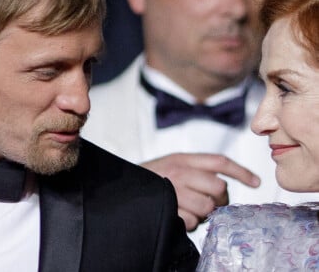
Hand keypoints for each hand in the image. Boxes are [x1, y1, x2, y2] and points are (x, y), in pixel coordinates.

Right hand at [141, 153, 260, 231]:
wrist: (124, 187)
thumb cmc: (151, 177)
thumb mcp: (172, 164)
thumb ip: (195, 169)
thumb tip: (222, 185)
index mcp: (183, 159)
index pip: (219, 161)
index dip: (241, 171)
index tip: (256, 182)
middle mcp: (180, 172)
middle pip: (219, 187)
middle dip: (218, 199)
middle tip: (208, 201)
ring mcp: (175, 190)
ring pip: (208, 207)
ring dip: (202, 213)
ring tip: (189, 208)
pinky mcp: (169, 208)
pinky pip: (192, 221)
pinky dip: (188, 222)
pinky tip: (178, 215)